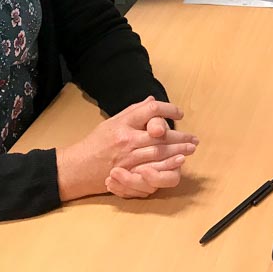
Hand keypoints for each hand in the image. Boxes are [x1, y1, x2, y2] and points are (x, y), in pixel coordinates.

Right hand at [56, 97, 197, 201]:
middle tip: (193, 138)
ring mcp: (128, 158)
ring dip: (178, 151)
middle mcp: (127, 139)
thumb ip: (134, 111)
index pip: (150, 110)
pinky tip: (178, 164)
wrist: (78, 167)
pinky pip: (152, 170)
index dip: (168, 109)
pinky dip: (167, 167)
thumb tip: (151, 100)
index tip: (179, 113)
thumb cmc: (96, 143)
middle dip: (180, 136)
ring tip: (191, 149)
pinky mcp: (129, 173)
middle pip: (160, 135)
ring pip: (159, 153)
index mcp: (123, 123)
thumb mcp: (113, 121)